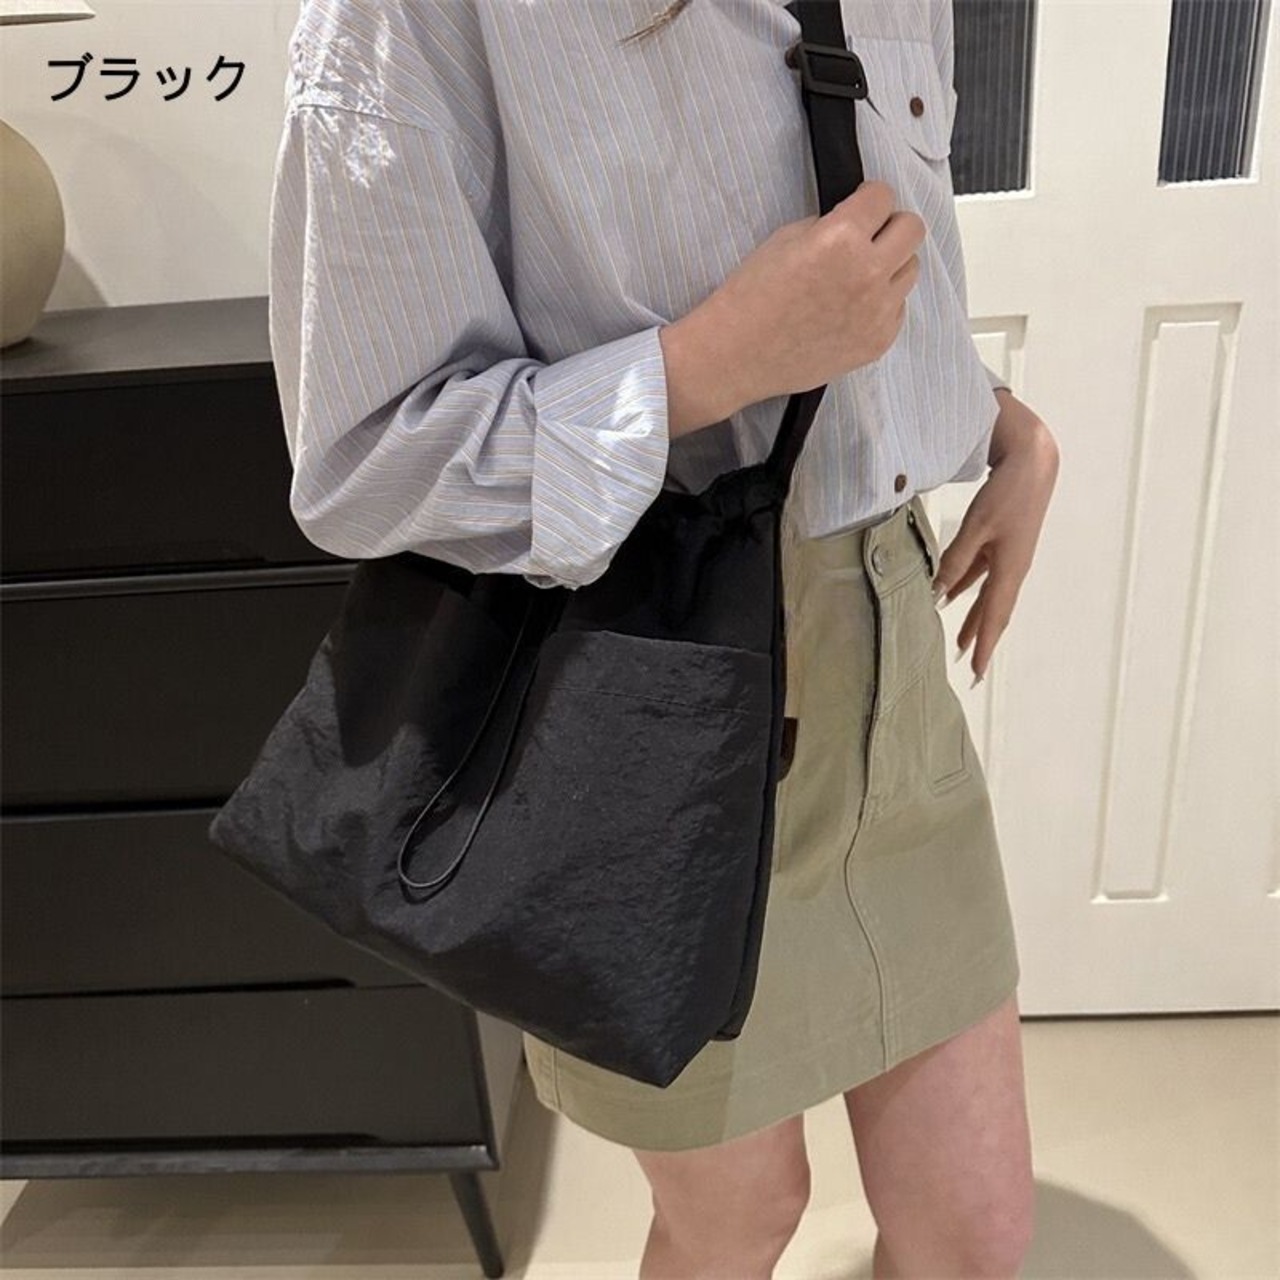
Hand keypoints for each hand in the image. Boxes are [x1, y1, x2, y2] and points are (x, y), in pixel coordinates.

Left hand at [932, 390, 1059, 684]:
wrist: (1033, 460)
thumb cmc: (1007, 491)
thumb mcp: (977, 526)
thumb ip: (957, 560)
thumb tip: (939, 593)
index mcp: (1010, 567)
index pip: (994, 616)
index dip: (984, 644)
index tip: (976, 671)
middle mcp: (1013, 566)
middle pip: (994, 611)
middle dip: (981, 638)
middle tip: (970, 667)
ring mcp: (1009, 555)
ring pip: (988, 594)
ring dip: (974, 617)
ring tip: (959, 640)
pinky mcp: (1003, 541)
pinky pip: (983, 573)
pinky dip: (967, 587)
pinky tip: (950, 595)